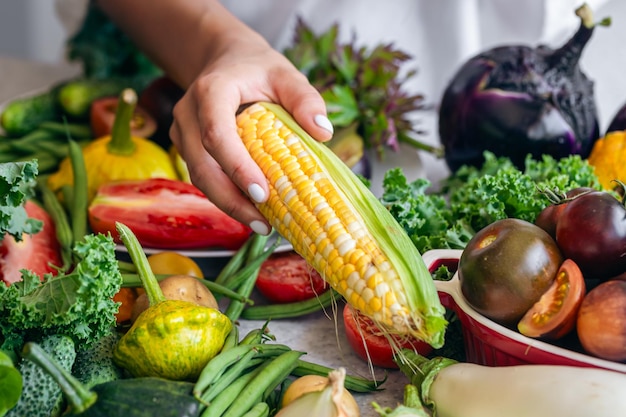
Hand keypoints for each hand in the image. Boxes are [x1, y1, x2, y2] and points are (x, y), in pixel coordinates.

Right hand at [169, 36, 332, 234]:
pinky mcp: (187, 148)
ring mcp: (183, 133)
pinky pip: (204, 178)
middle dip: (231, 200)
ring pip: (199, 178)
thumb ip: (305, 99)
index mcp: (211, 91)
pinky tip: (252, 212)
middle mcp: (188, 114)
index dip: (236, 166)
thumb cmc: (257, 69)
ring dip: (229, 205)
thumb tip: (323, 133)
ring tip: (262, 226)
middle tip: (264, 224)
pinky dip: (226, 197)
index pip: (216, 133)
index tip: (262, 193)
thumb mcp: (286, 74)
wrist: (225, 61)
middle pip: (202, 166)